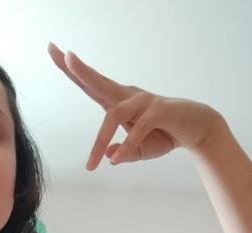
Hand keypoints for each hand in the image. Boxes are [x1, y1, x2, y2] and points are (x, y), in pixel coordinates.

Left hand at [47, 43, 222, 169]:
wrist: (196, 129)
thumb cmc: (164, 135)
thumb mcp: (139, 151)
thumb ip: (123, 152)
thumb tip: (109, 156)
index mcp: (118, 102)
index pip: (91, 85)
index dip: (73, 70)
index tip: (55, 51)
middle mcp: (128, 97)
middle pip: (99, 82)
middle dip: (79, 70)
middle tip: (62, 53)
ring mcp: (143, 102)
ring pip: (115, 112)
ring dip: (101, 136)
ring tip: (91, 157)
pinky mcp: (160, 111)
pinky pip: (140, 129)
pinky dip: (128, 145)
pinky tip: (116, 161)